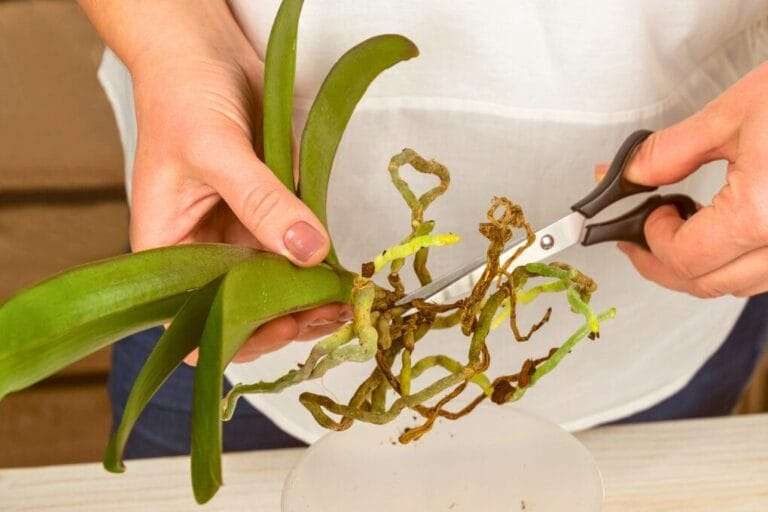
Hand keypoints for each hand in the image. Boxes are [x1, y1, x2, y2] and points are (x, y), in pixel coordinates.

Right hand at [78, 0, 350, 362]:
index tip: (283, 321)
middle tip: (333, 309)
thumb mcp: (215, 150)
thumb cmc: (182, 95)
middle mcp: (205, 251)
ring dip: (311, 295)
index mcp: (169, 250)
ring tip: (347, 294)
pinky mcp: (271, 214)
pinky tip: (344, 267)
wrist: (203, 52)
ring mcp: (239, 235)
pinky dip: (321, 263)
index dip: (236, 335)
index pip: (193, 322)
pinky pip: (297, 249)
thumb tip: (308, 252)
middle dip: (288, 318)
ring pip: (277, 285)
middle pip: (244, 312)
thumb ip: (262, 203)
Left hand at [600, 62, 767, 297]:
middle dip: (663, 264)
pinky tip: (722, 233)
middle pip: (709, 284)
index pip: (685, 258)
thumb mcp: (737, 113)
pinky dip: (736, 262)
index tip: (642, 216)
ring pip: (740, 285)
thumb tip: (627, 175)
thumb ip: (671, 152)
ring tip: (677, 232)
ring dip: (699, 268)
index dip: (651, 241)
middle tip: (639, 237)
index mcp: (765, 214)